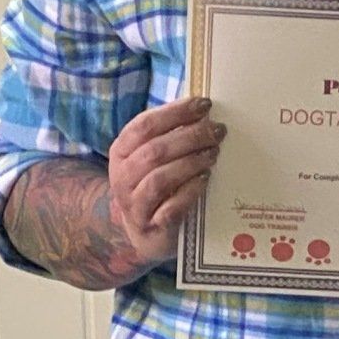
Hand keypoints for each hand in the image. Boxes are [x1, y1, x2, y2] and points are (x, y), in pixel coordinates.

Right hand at [108, 95, 226, 267]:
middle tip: (217, 131)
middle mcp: (122, 177)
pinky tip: (205, 179)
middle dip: (190, 137)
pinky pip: (170, 209)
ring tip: (213, 153)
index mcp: (121, 152)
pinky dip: (190, 192)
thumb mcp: (152, 159)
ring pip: (160, 179)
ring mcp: (134, 205)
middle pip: (155, 151)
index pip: (144, 125)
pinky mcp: (151, 228)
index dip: (175, 112)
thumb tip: (203, 111)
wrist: (145, 234)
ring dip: (190, 163)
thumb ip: (169, 136)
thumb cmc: (154, 186)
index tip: (204, 104)